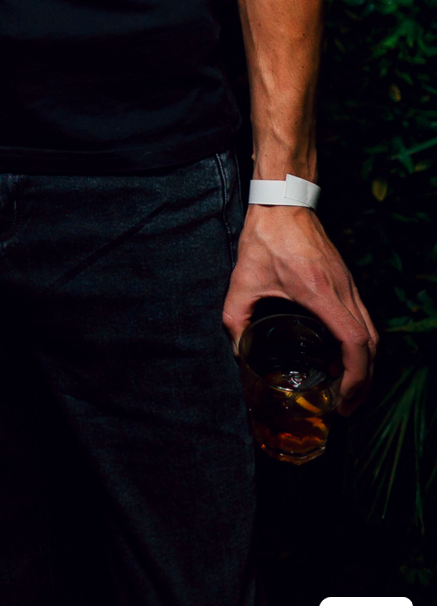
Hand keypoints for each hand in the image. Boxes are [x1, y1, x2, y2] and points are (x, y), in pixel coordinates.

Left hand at [223, 207, 377, 411]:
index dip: (356, 376)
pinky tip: (341, 354)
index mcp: (322, 294)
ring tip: (346, 387)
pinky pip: (363, 318)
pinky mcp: (346, 280)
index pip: (355, 343)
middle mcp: (344, 291)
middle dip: (364, 381)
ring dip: (364, 363)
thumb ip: (235, 317)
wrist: (284, 201)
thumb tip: (237, 351)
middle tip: (346, 405)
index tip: (344, 398)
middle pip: (371, 345)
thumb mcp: (243, 278)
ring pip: (371, 332)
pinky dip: (359, 343)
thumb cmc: (267, 236)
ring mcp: (349, 285)